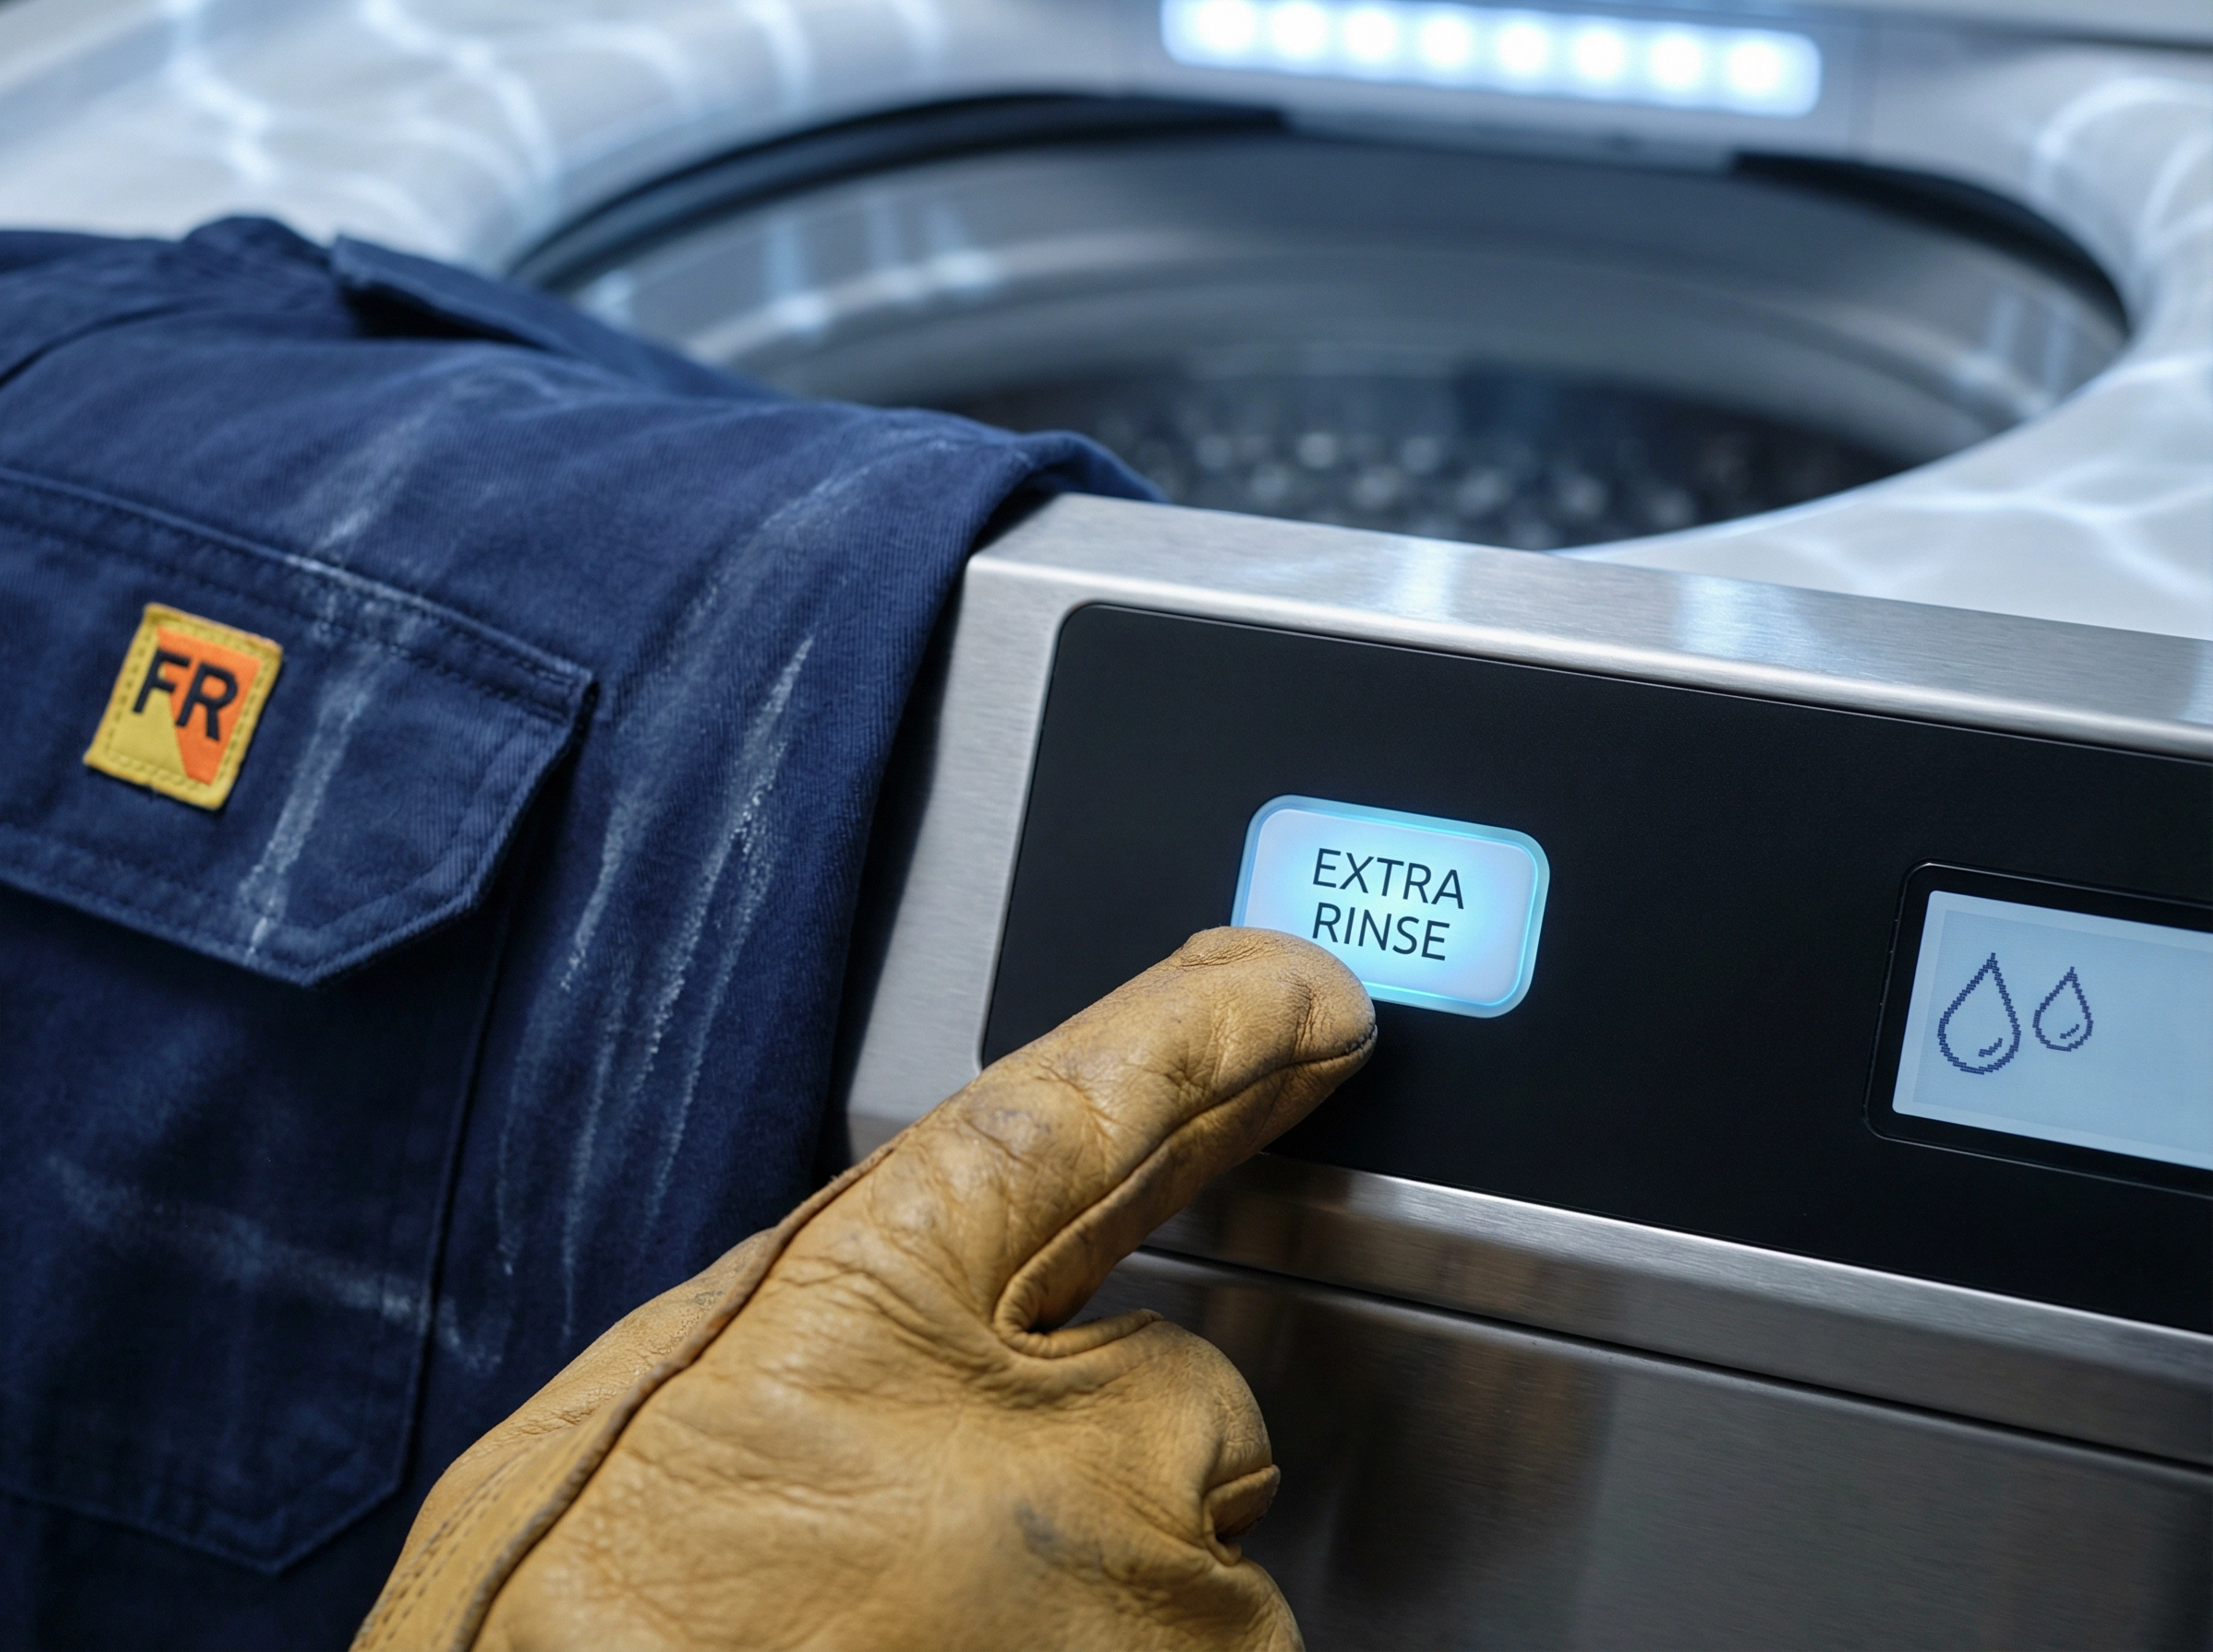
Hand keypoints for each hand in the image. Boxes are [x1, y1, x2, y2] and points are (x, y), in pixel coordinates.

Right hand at [356, 927, 1373, 1650]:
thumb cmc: (564, 1644)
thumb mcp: (643, 1415)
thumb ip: (820, 1324)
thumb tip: (918, 1302)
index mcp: (872, 1299)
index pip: (1094, 1109)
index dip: (1215, 1036)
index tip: (1306, 992)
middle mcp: (1042, 1425)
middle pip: (1181, 1371)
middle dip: (1113, 1436)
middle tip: (962, 1542)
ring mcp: (1134, 1581)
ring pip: (1197, 1533)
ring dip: (1105, 1577)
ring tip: (933, 1639)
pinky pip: (1203, 1645)